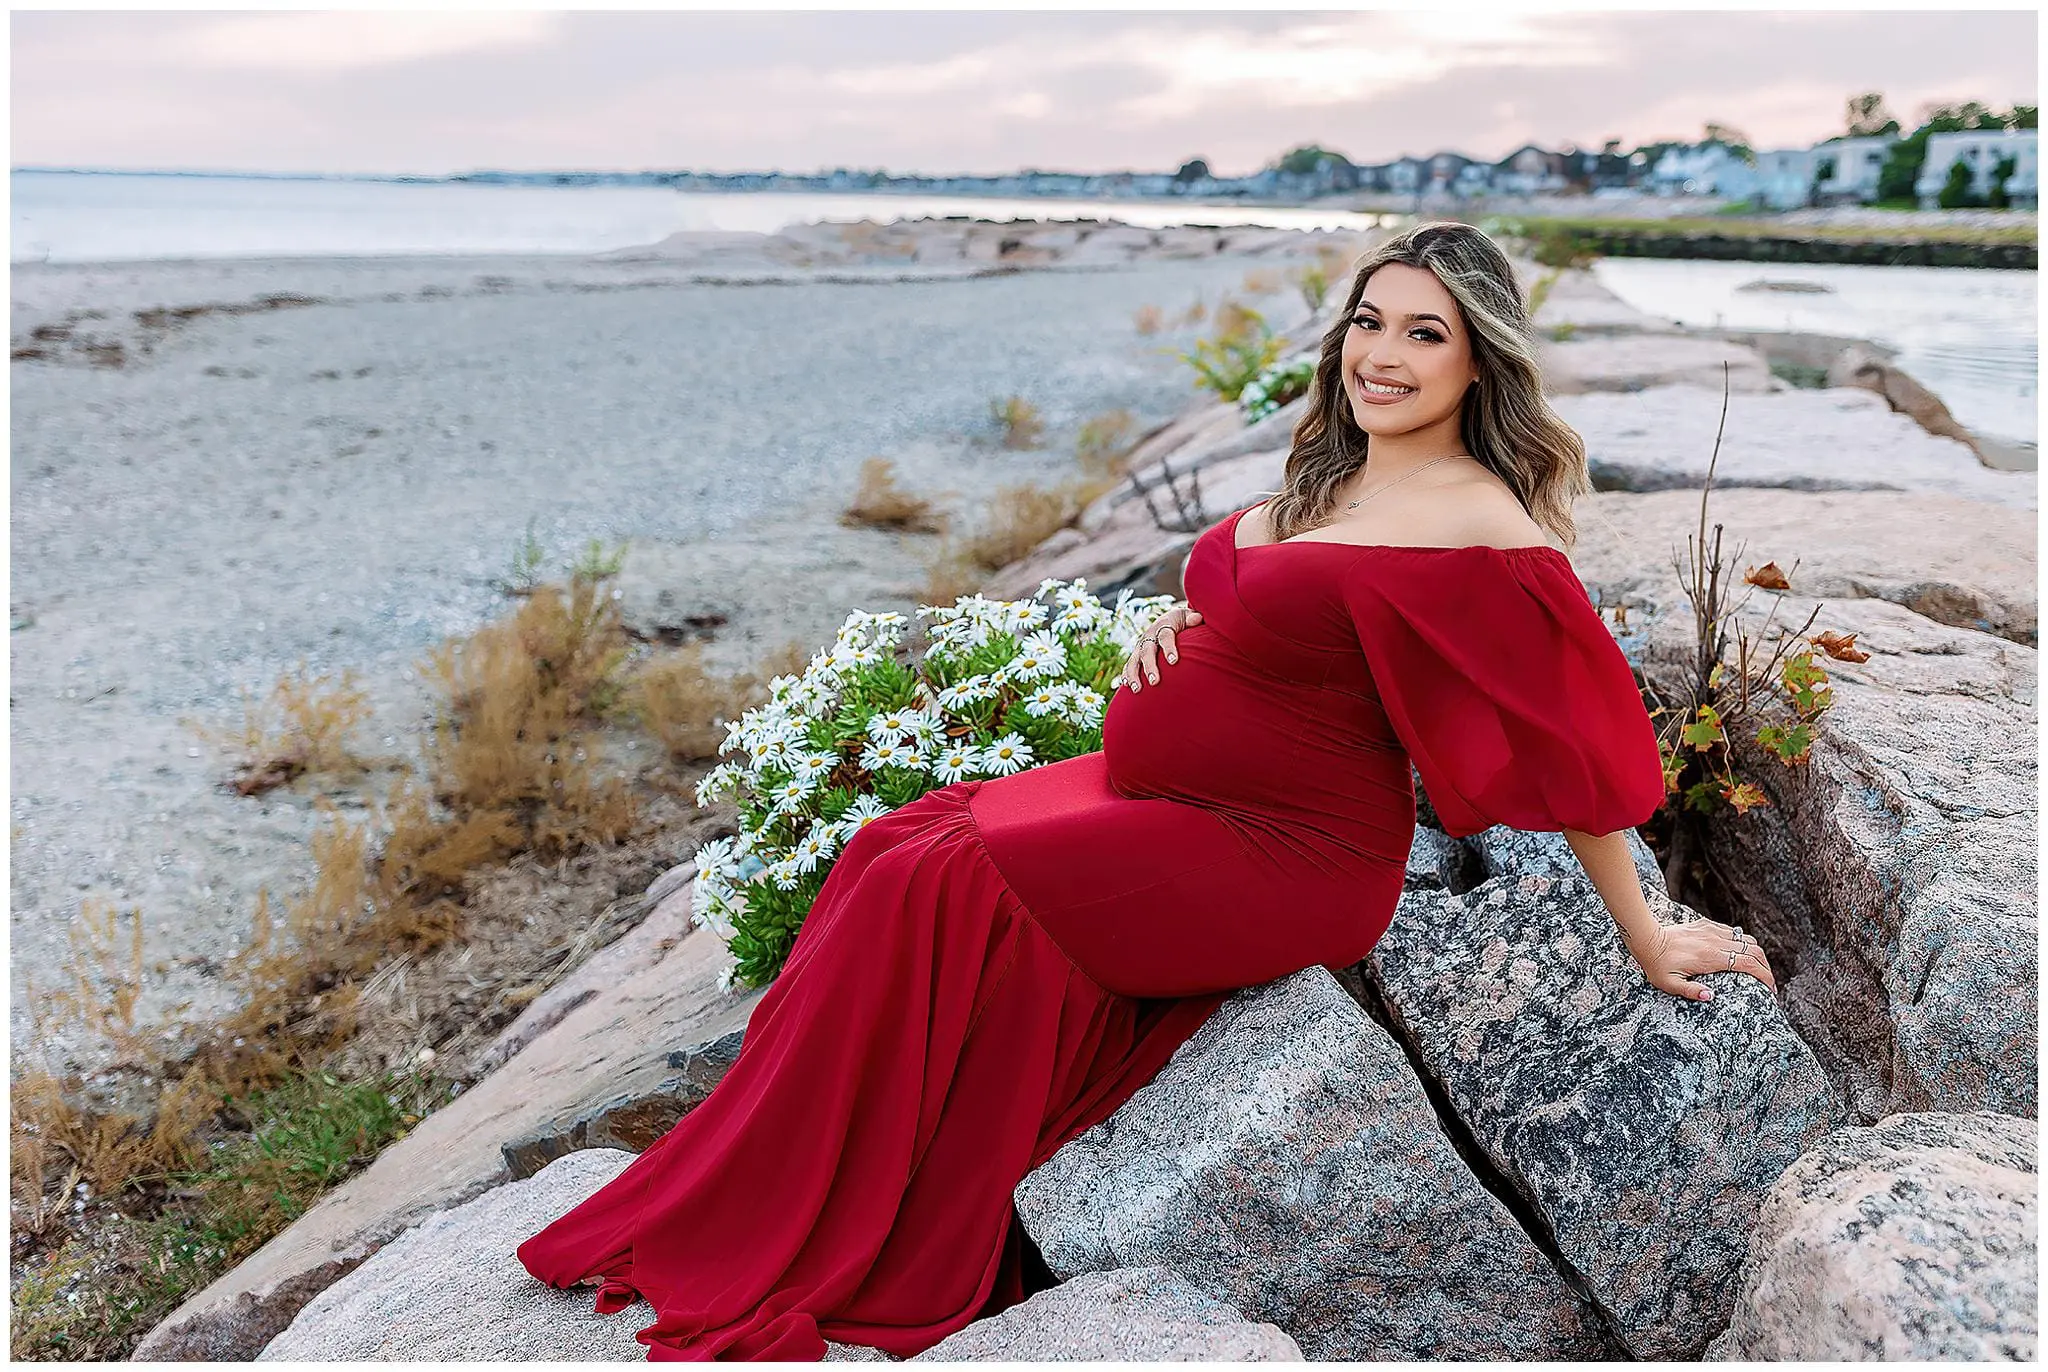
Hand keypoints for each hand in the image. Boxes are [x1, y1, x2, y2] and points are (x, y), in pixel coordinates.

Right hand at [1118, 603, 1202, 692]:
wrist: (1169, 620)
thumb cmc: (1184, 621)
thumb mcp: (1189, 616)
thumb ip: (1193, 618)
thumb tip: (1196, 619)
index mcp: (1164, 625)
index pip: (1165, 636)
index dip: (1169, 648)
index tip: (1174, 661)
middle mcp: (1150, 635)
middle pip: (1147, 651)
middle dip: (1150, 667)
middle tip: (1154, 682)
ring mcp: (1141, 646)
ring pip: (1135, 660)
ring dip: (1134, 675)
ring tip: (1137, 689)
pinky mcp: (1137, 655)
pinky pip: (1129, 665)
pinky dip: (1126, 675)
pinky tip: (1126, 686)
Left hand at [1624, 917, 1777, 1002]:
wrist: (1646, 938)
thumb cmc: (1657, 965)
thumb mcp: (1670, 984)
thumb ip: (1691, 991)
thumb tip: (1710, 997)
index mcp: (1712, 957)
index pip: (1749, 964)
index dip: (1765, 977)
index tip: (1771, 990)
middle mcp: (1716, 941)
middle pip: (1754, 951)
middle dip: (1766, 967)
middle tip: (1769, 983)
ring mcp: (1712, 931)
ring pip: (1746, 939)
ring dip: (1757, 954)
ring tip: (1758, 970)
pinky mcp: (1706, 925)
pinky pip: (1732, 933)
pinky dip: (1742, 943)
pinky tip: (1740, 955)